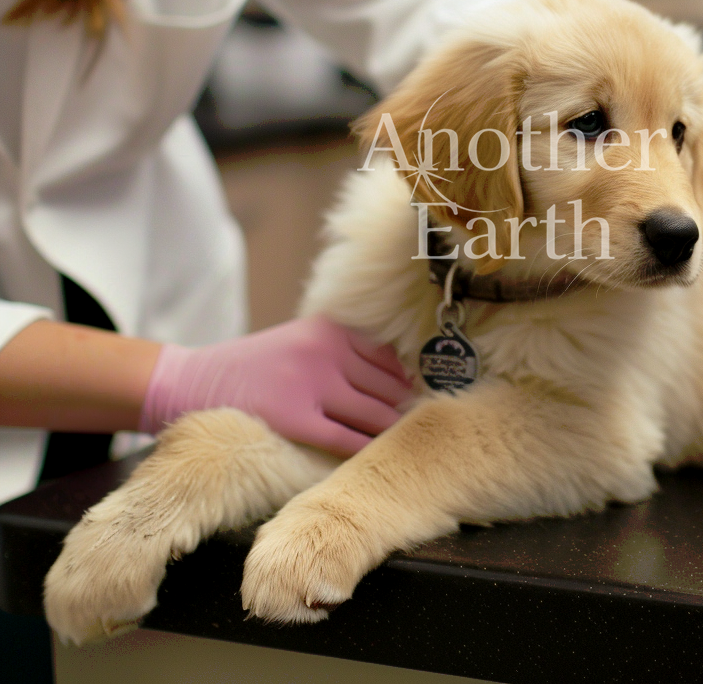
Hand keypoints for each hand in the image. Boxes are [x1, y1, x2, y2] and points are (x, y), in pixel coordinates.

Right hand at [139, 316, 412, 455]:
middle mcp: (326, 351)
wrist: (193, 381)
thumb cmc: (256, 365)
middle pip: (387, 385)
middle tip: (423, 427)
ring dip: (391, 430)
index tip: (424, 398)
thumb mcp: (301, 340)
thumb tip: (399, 375)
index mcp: (330, 329)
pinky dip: (364, 449)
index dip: (409, 381)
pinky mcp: (295, 418)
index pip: (389, 357)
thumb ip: (344, 351)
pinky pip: (345, 439)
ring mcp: (311, 384)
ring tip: (405, 444)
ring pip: (372, 412)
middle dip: (406, 408)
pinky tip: (374, 458)